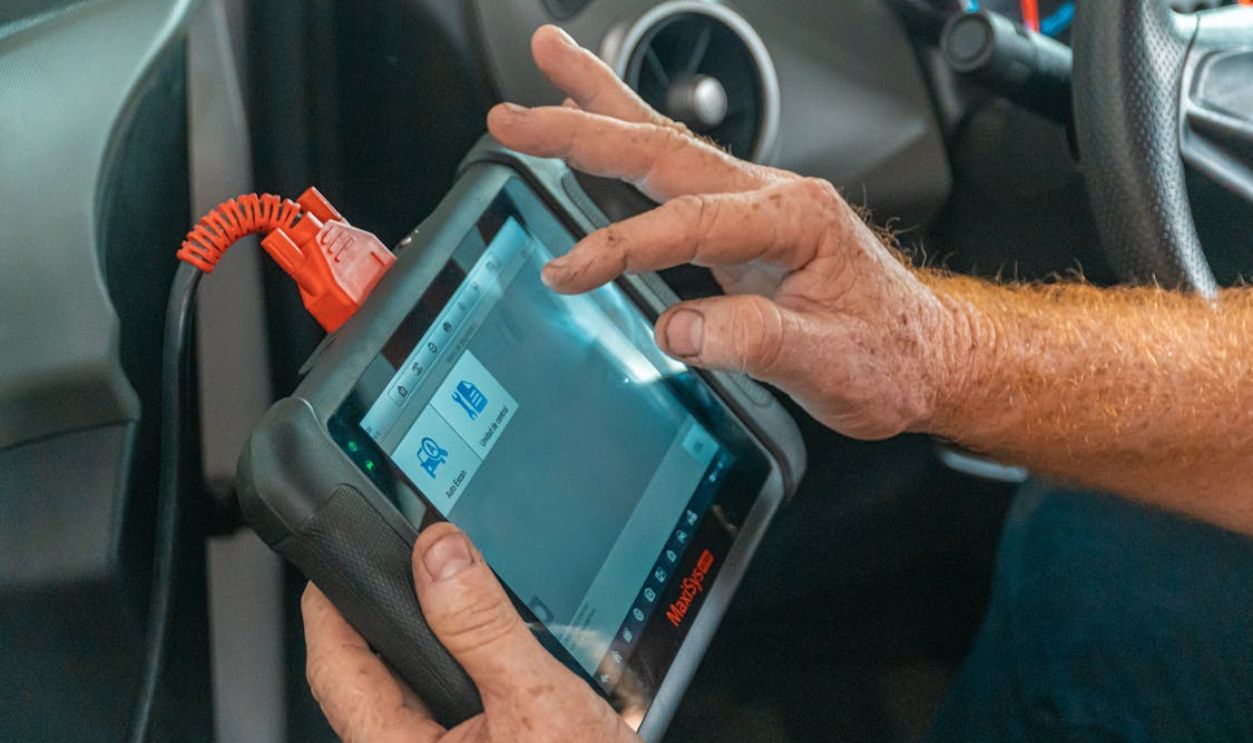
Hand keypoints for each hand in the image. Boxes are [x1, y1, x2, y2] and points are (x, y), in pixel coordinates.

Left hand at [302, 523, 640, 742]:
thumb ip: (482, 627)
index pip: (335, 668)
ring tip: (461, 600)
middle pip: (371, 678)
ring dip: (435, 644)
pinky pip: (451, 711)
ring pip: (414, 694)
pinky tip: (497, 656)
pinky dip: (467, 671)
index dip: (328, 605)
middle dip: (389, 617)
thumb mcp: (536, 701)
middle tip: (412, 564)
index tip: (336, 558)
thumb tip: (439, 557)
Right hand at [487, 26, 965, 439]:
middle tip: (514, 115)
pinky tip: (602, 127)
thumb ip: (752, 339)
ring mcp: (755, 203)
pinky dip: (629, 141)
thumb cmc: (890, 353)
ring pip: (667, 143)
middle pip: (662, 148)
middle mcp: (771, 195)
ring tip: (550, 63)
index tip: (571, 269)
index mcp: (793, 219)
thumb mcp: (827, 362)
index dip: (623, 245)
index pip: (688, 223)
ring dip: (602, 105)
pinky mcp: (744, 223)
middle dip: (583, 126)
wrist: (930, 353)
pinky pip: (677, 173)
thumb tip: (677, 329)